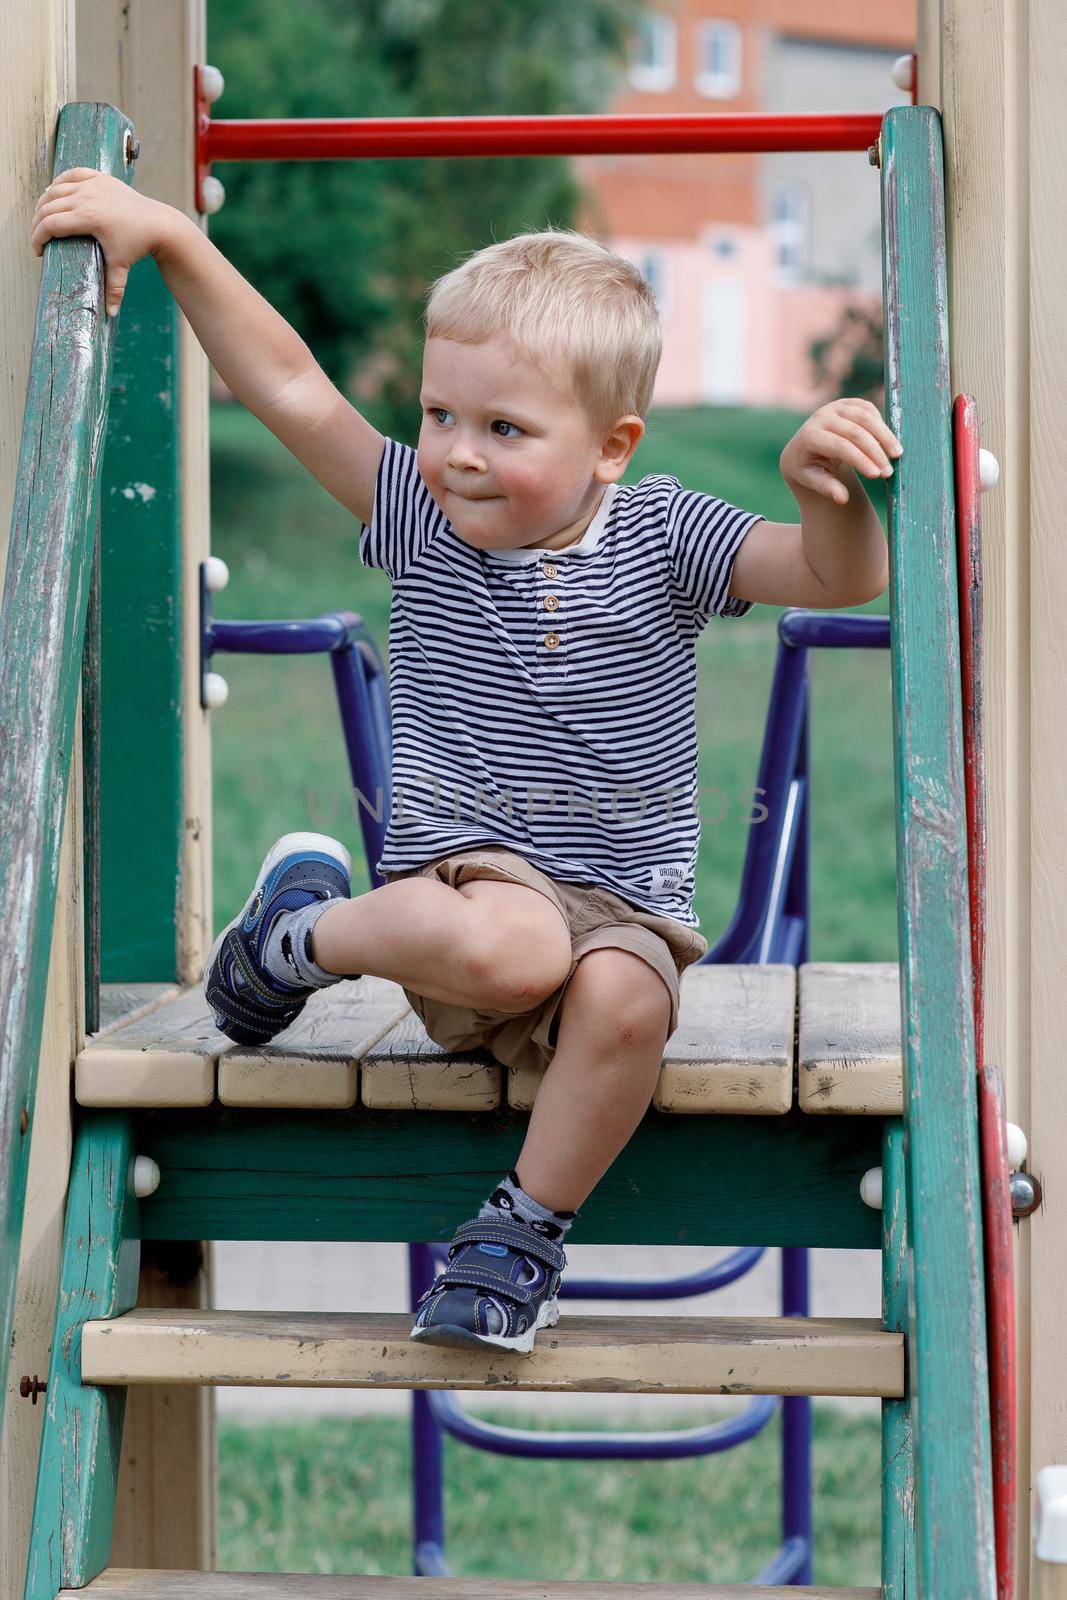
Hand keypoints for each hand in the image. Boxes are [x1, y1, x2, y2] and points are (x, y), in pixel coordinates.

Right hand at [30, 168, 173, 318]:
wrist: (159, 224)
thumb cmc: (139, 244)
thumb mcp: (122, 266)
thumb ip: (113, 290)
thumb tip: (110, 314)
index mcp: (87, 217)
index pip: (49, 224)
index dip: (37, 237)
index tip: (38, 250)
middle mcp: (87, 197)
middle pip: (47, 205)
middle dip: (38, 223)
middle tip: (38, 237)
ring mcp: (93, 185)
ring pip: (56, 188)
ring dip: (45, 202)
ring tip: (43, 217)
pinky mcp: (100, 178)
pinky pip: (72, 174)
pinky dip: (60, 182)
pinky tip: (56, 192)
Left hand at [780, 398, 902, 505]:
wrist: (802, 447)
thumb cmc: (808, 467)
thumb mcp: (812, 480)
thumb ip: (827, 488)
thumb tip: (842, 499)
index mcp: (810, 436)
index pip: (840, 447)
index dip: (861, 460)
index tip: (877, 475)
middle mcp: (821, 417)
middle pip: (855, 432)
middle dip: (875, 452)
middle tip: (889, 471)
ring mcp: (834, 407)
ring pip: (865, 417)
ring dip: (884, 436)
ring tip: (897, 455)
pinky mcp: (846, 403)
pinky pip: (868, 409)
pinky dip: (879, 424)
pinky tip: (887, 441)